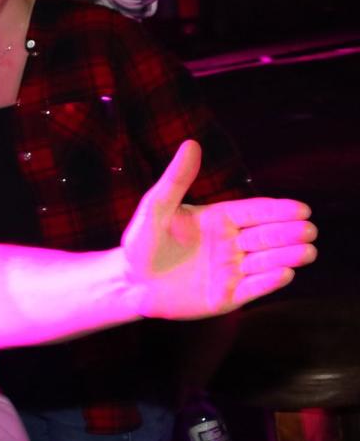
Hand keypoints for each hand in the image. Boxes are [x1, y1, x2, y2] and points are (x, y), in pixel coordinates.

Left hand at [122, 140, 317, 318]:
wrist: (129, 283)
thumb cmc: (141, 242)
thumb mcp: (156, 208)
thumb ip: (176, 179)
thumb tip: (191, 143)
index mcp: (219, 219)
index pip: (254, 212)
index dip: (277, 211)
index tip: (301, 208)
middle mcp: (230, 244)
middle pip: (265, 236)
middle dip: (289, 233)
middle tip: (309, 230)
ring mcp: (230, 270)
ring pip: (264, 262)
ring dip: (286, 256)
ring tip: (307, 251)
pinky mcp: (226, 297)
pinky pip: (251, 289)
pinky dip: (268, 282)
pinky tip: (285, 274)